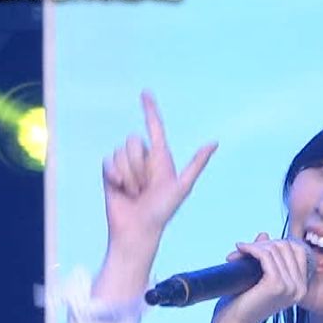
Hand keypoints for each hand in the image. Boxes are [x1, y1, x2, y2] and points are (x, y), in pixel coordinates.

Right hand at [101, 91, 217, 252]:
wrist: (138, 229)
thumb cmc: (162, 211)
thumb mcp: (182, 186)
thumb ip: (196, 164)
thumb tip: (214, 142)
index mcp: (162, 158)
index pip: (155, 128)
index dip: (150, 109)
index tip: (145, 93)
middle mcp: (143, 158)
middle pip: (135, 142)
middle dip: (139, 166)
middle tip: (145, 187)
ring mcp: (125, 165)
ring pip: (121, 152)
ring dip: (128, 175)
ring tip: (135, 192)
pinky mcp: (110, 172)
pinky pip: (108, 161)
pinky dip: (115, 176)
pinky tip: (120, 189)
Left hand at [209, 233, 310, 322]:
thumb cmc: (242, 305)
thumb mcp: (258, 277)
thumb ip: (265, 257)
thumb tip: (264, 234)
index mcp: (300, 287)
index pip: (298, 250)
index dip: (277, 243)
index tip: (257, 248)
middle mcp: (300, 288)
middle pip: (287, 247)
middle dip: (264, 244)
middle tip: (244, 250)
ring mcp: (290, 287)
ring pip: (275, 250)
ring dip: (255, 246)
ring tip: (239, 252)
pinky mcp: (276, 285)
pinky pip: (266, 256)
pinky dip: (251, 249)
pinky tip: (240, 249)